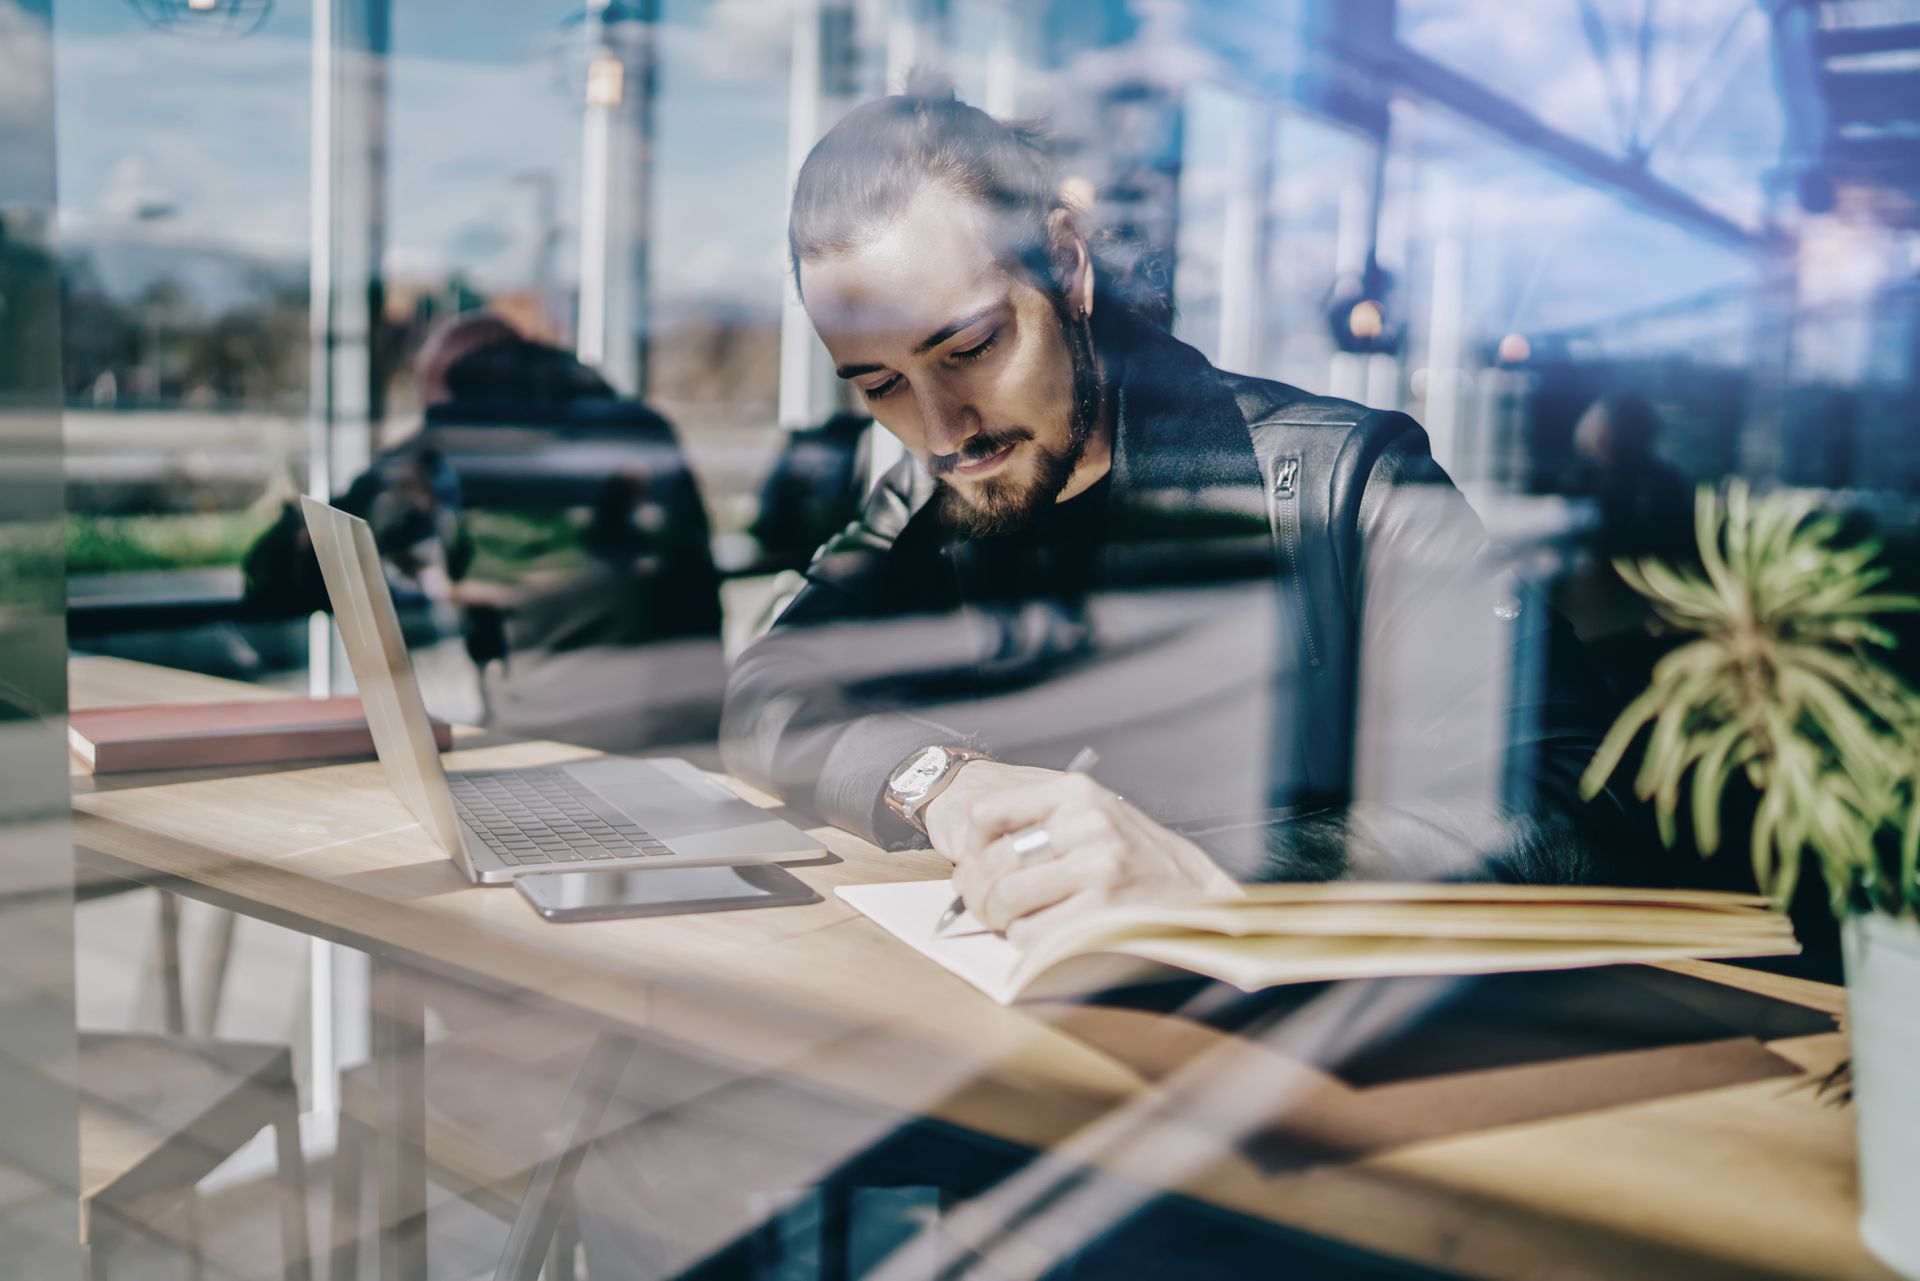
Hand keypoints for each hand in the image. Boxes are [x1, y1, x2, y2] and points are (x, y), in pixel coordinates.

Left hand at [934, 769, 1241, 947]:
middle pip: (993, 863)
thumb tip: (967, 862)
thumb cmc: (1130, 857)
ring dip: (998, 918)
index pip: (987, 814)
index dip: (970, 847)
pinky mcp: (1103, 909)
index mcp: (1075, 793)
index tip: (974, 865)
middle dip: (977, 893)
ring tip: (1010, 920)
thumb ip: (1035, 826)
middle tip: (983, 907)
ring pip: (1007, 899)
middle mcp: (1086, 823)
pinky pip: (1031, 932)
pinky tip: (1039, 933)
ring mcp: (1097, 866)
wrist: (1194, 889)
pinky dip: (1024, 939)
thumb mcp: (1088, 818)